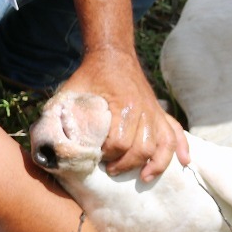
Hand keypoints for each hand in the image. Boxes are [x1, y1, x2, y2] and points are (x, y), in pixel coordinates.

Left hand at [61, 48, 188, 182]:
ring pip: (163, 144)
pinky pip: (176, 131)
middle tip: (110, 169)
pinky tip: (184, 162)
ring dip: (155, 164)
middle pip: (142, 148)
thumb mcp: (71, 92)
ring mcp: (154, 111)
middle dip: (126, 163)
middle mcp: (143, 109)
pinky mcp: (159, 111)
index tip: (95, 158)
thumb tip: (46, 142)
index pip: (119, 142)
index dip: (106, 155)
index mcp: (121, 105)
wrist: (112, 54)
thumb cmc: (89, 76)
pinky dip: (182, 147)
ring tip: (144, 177)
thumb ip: (59, 116)